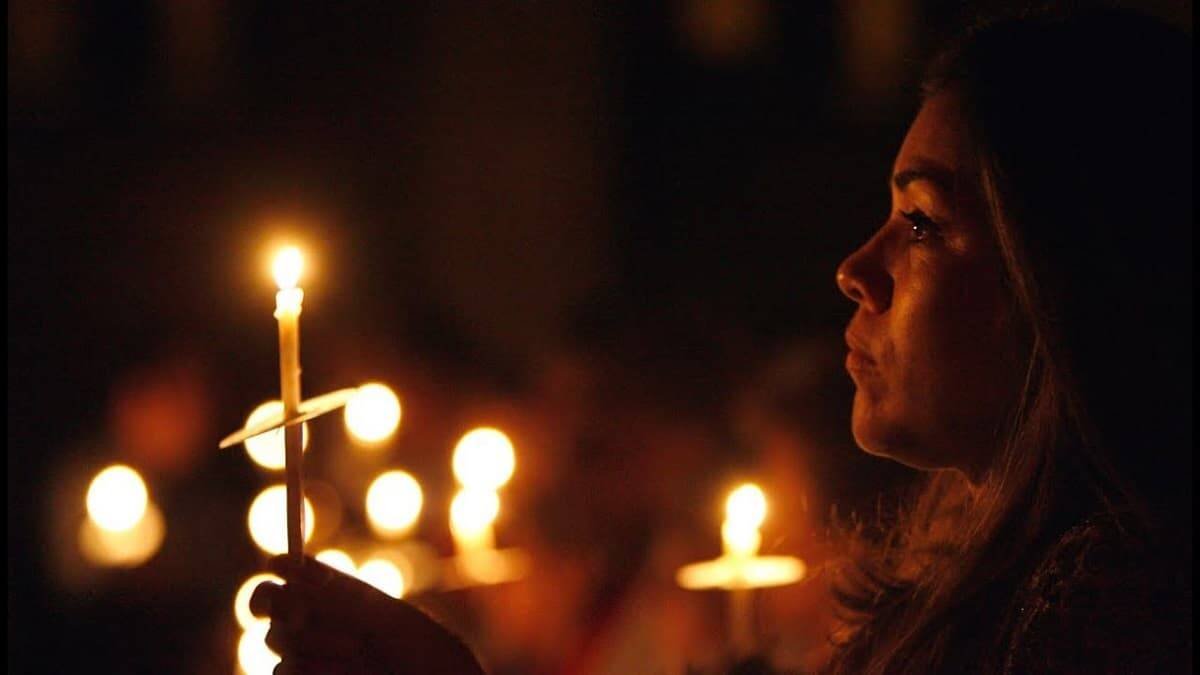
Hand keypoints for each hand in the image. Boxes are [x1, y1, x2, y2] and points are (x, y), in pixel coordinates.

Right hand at [250, 554, 484, 674]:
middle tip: (303, 614)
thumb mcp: (382, 615)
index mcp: (332, 593)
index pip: (287, 572)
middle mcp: (314, 621)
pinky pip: (282, 673)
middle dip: (283, 604)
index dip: (282, 568)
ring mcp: (306, 655)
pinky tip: (344, 672)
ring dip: (310, 640)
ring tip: (356, 649)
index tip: (282, 564)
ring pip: (275, 639)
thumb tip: (285, 564)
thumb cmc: (418, 648)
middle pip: (265, 602)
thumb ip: (334, 595)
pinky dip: (308, 668)